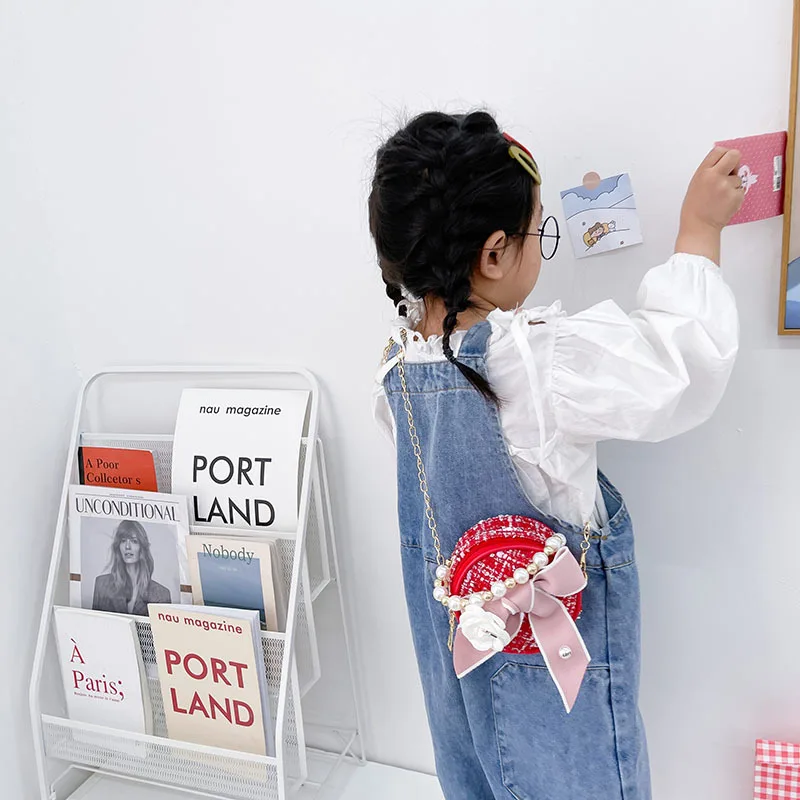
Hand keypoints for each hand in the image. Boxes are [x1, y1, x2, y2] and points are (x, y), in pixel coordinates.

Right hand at [675, 147, 744, 263]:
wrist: (699, 227)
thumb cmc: (695, 208)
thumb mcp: (695, 184)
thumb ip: (709, 171)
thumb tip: (724, 162)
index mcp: (703, 172)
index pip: (719, 151)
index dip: (723, 156)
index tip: (723, 162)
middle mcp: (715, 176)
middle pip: (735, 155)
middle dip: (734, 162)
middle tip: (730, 172)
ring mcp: (727, 186)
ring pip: (738, 177)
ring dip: (733, 185)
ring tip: (721, 197)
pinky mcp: (737, 196)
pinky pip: (741, 190)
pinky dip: (735, 196)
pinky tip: (725, 203)